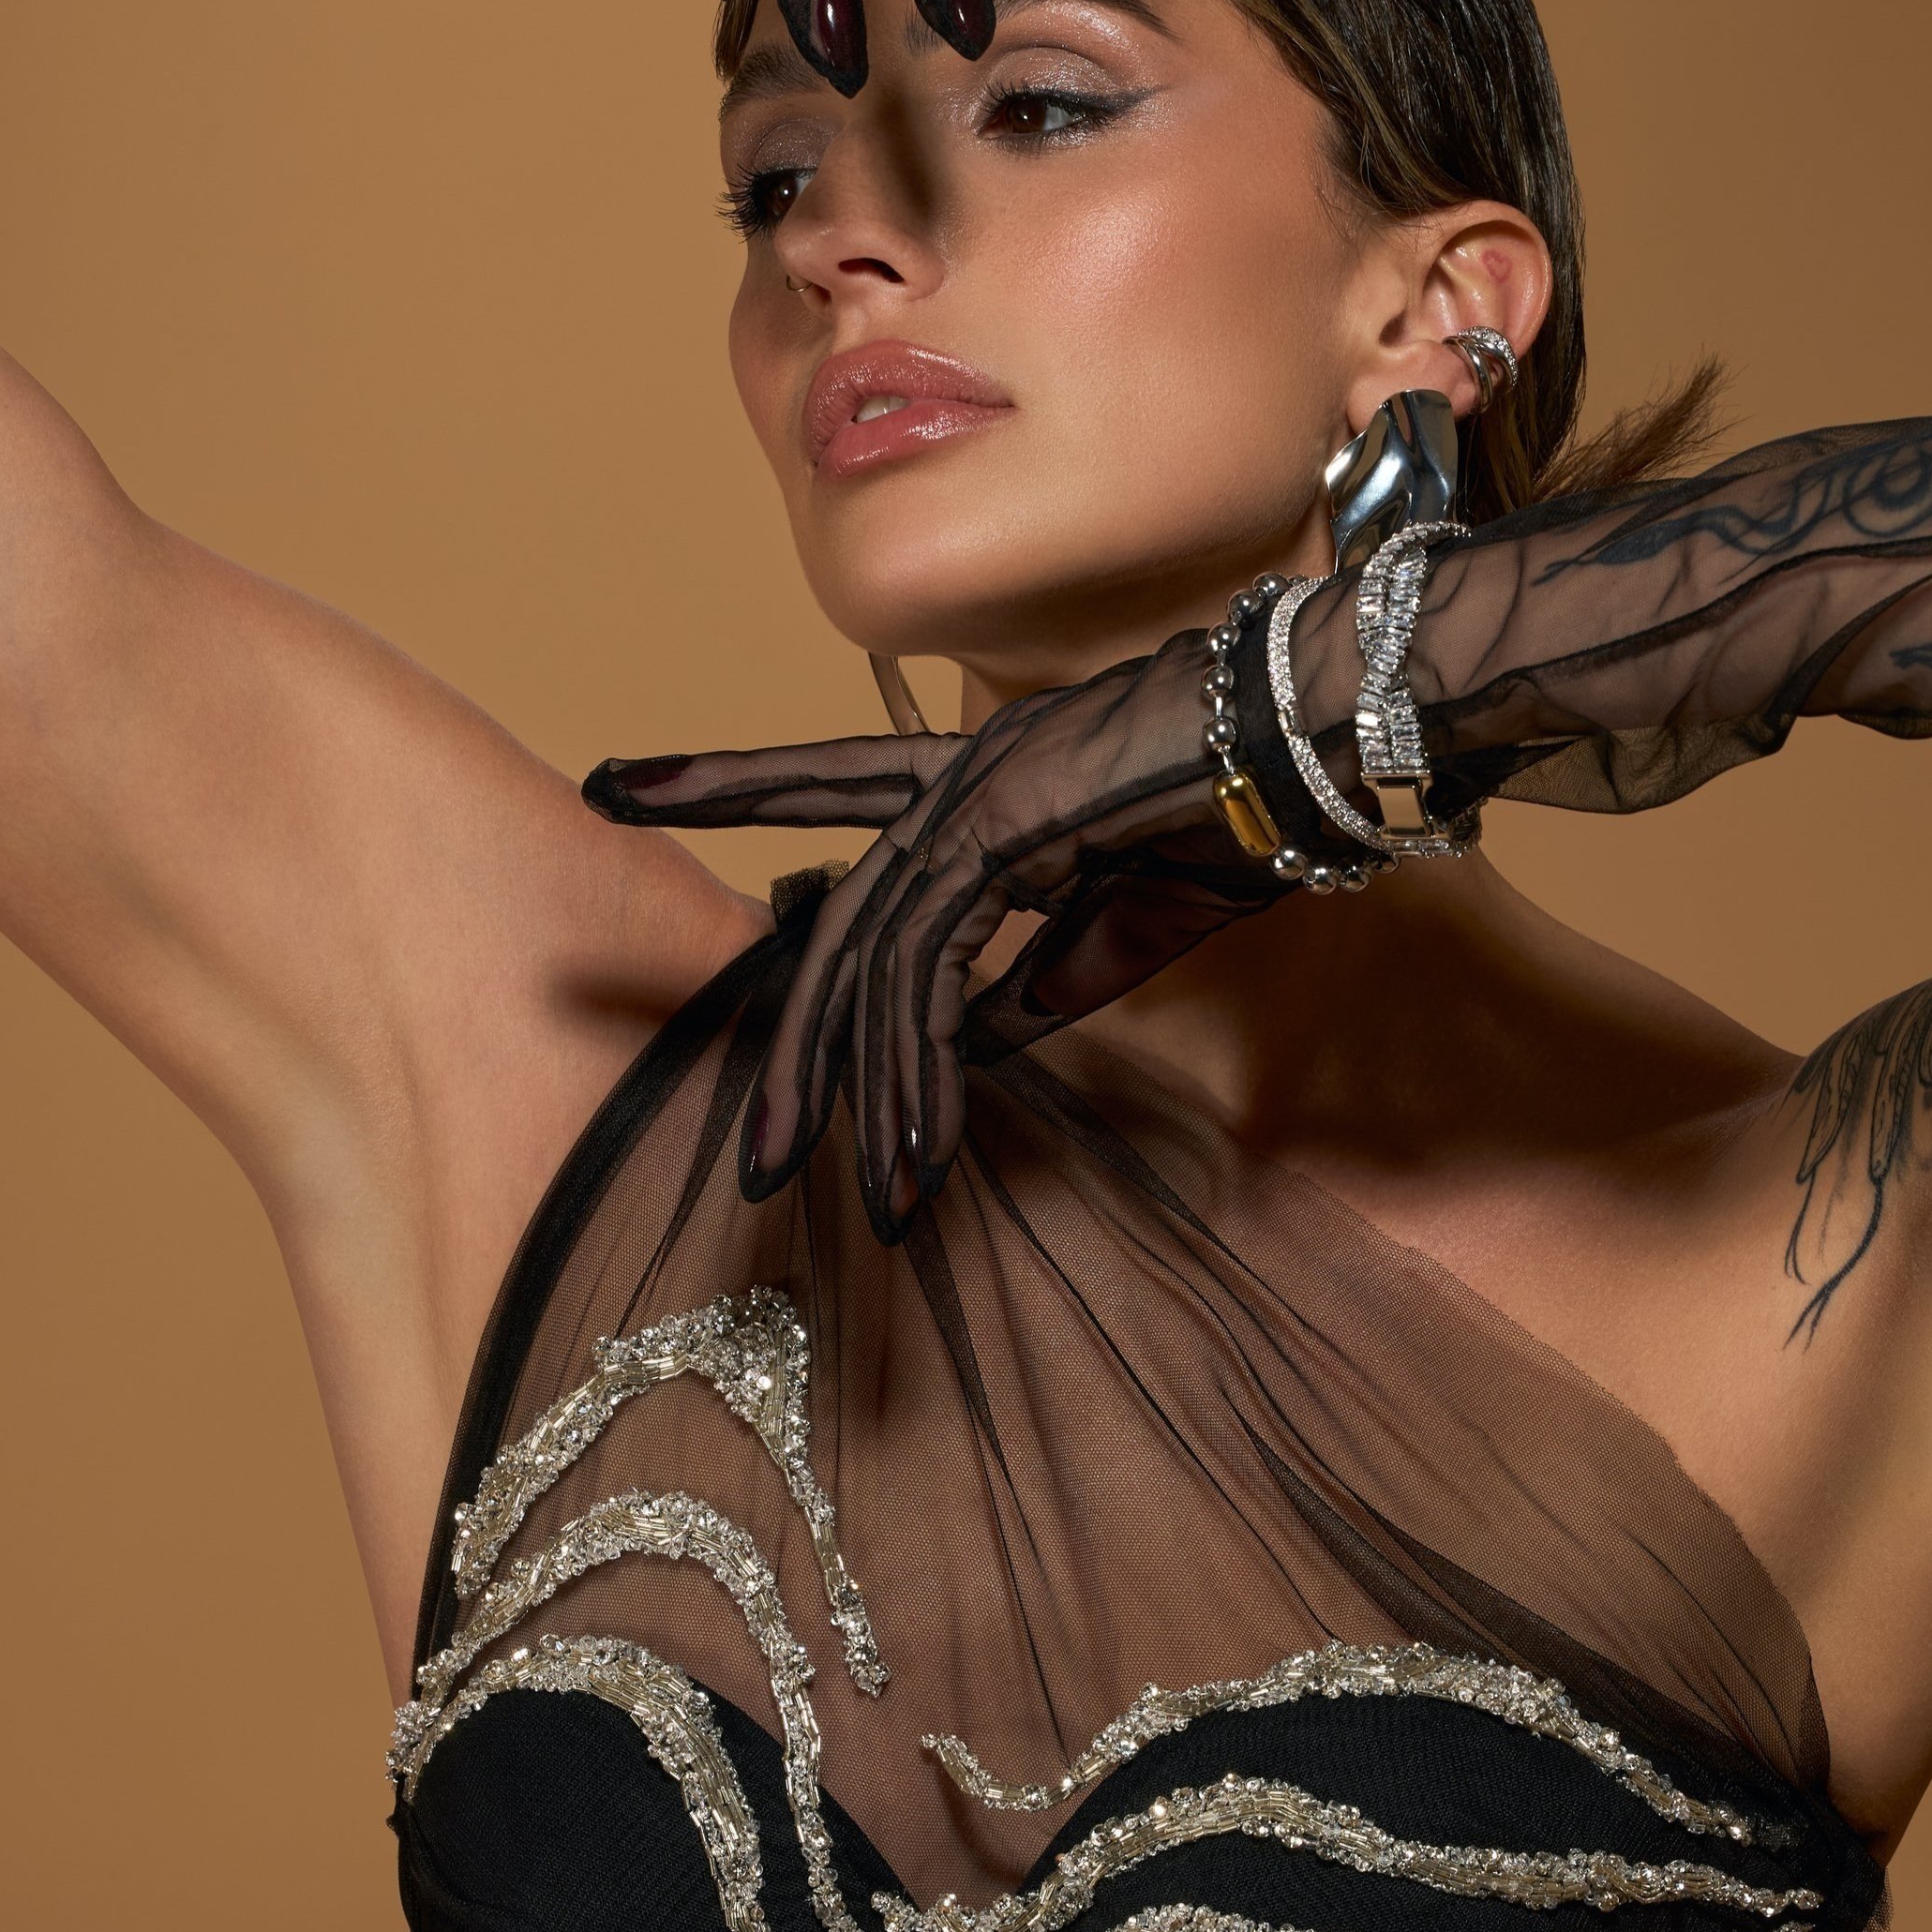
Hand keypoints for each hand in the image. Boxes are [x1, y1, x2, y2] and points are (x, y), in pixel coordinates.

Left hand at [587, 633, 1284, 1233]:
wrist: (1313, 740)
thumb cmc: (1236, 816)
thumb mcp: (1118, 928)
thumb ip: (1037, 984)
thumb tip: (969, 1049)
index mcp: (978, 783)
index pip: (826, 782)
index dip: (725, 782)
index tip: (617, 781)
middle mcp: (956, 777)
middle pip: (831, 917)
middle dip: (785, 1041)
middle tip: (751, 1153)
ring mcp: (972, 796)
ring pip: (870, 959)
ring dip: (858, 1090)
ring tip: (845, 1191)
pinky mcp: (1002, 827)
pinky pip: (930, 964)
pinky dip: (921, 1062)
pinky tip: (921, 1139)